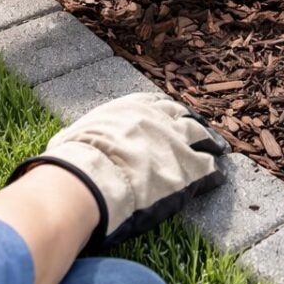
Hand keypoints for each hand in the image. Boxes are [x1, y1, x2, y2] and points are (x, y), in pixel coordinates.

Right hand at [11, 93, 227, 252]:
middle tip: (202, 133)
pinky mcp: (190, 168)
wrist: (92, 178)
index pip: (155, 104)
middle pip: (184, 118)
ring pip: (203, 137)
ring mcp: (177, 141)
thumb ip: (83, 138)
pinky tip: (219, 178)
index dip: (165, 114)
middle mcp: (159, 118)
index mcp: (132, 107)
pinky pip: (210, 167)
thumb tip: (62, 147)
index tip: (171, 119)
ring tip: (220, 151)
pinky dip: (215, 173)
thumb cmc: (76, 159)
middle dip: (193, 125)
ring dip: (212, 144)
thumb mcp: (75, 138)